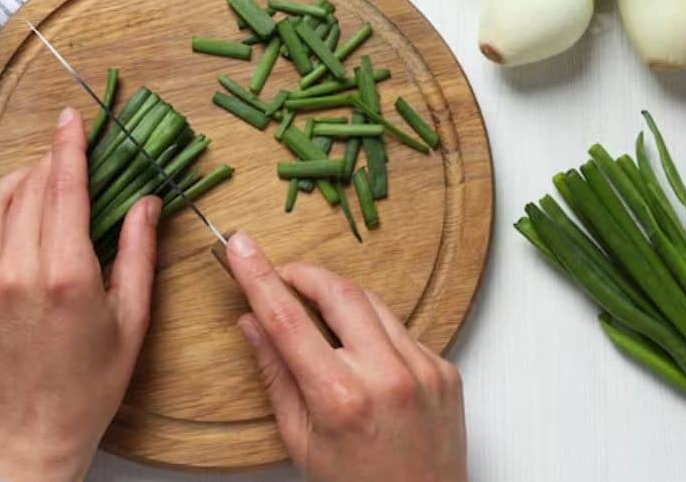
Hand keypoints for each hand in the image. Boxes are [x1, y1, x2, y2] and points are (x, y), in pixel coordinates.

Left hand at [0, 107, 160, 481]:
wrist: (29, 435)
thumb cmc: (88, 385)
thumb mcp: (130, 321)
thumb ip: (138, 254)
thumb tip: (146, 201)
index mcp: (65, 275)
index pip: (64, 187)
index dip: (69, 144)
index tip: (71, 117)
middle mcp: (15, 272)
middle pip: (28, 189)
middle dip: (48, 163)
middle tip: (65, 157)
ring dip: (14, 183)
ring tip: (35, 185)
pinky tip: (2, 223)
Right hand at [226, 232, 467, 481]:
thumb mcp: (300, 439)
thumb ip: (275, 373)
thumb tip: (251, 321)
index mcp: (340, 398)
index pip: (288, 318)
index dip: (258, 276)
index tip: (240, 246)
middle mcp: (387, 376)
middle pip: (338, 290)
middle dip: (304, 273)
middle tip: (281, 276)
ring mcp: (423, 369)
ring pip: (372, 302)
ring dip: (339, 298)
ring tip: (318, 319)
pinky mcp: (445, 369)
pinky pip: (400, 329)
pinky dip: (373, 330)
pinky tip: (361, 356)